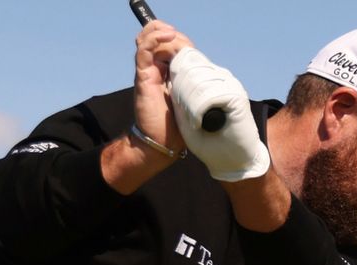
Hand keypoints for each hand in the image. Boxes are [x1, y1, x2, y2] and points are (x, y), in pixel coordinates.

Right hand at [133, 21, 191, 153]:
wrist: (161, 142)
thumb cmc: (177, 126)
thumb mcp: (193, 98)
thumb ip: (197, 84)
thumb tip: (213, 73)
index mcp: (168, 72)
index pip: (170, 45)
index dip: (179, 38)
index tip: (189, 44)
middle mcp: (156, 69)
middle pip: (157, 37)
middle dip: (169, 32)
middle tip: (178, 38)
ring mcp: (148, 71)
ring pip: (148, 38)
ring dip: (161, 31)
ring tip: (172, 34)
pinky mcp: (143, 76)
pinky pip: (144, 50)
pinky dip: (155, 39)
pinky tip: (168, 38)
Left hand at [169, 47, 270, 181]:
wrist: (231, 163)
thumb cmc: (207, 142)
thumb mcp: (185, 114)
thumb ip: (179, 93)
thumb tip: (171, 73)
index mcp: (210, 77)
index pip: (188, 59)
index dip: (176, 76)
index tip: (176, 101)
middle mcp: (222, 77)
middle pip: (190, 67)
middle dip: (180, 90)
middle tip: (185, 115)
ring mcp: (231, 85)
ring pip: (197, 79)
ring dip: (188, 102)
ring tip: (192, 122)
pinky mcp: (236, 96)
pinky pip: (208, 94)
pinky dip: (197, 110)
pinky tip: (199, 123)